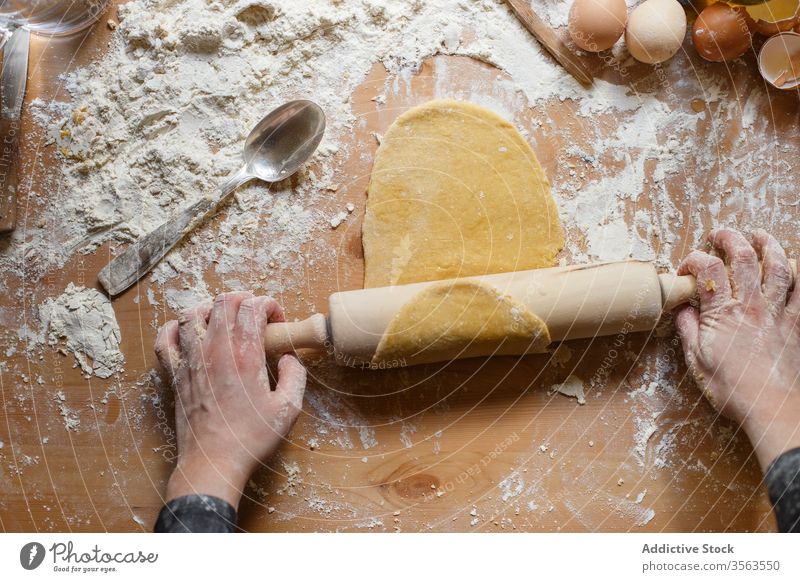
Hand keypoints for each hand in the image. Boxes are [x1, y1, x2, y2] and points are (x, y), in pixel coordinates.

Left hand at [155, 292, 305, 507]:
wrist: (213, 463)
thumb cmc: (250, 439)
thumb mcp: (288, 409)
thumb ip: (295, 376)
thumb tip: (289, 359)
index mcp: (245, 355)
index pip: (253, 307)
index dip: (269, 304)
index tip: (277, 320)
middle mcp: (215, 351)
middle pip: (224, 302)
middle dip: (244, 299)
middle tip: (255, 312)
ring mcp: (192, 361)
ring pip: (194, 314)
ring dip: (212, 308)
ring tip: (226, 317)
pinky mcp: (176, 375)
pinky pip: (166, 340)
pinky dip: (176, 328)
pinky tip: (189, 331)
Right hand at [674, 229, 799, 470]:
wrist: (774, 409)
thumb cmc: (734, 391)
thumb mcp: (697, 362)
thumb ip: (688, 329)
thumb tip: (681, 308)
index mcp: (722, 314)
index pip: (707, 269)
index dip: (693, 260)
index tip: (685, 269)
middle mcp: (752, 306)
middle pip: (744, 257)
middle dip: (730, 238)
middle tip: (720, 235)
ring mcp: (778, 313)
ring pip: (779, 266)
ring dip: (769, 245)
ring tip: (759, 235)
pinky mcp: (798, 324)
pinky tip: (795, 264)